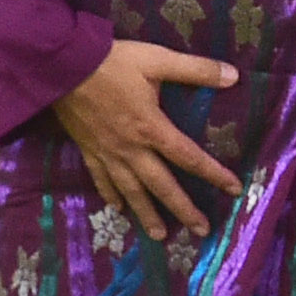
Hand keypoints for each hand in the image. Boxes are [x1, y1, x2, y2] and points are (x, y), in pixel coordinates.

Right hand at [48, 38, 244, 243]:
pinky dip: (111, 195)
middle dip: (183, 209)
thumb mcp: (157, 59)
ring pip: (131, 191)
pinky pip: (101, 179)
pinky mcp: (88, 150)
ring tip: (160, 235)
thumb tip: (234, 76)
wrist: (61, 66)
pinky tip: (118, 208)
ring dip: (147, 214)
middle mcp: (132, 149)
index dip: (214, 174)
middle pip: (162, 185)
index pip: (189, 157)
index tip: (234, 190)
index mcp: (152, 128)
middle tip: (201, 230)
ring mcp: (108, 153)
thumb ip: (196, 69)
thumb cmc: (111, 63)